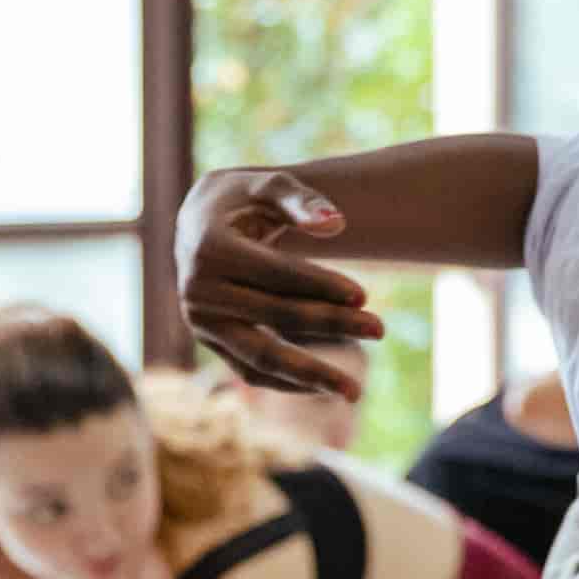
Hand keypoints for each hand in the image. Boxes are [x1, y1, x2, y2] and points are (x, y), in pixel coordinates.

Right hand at [172, 168, 382, 395]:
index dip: (320, 285)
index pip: (275, 273)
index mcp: (209, 248)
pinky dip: (289, 383)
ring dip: (311, 375)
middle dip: (332, 323)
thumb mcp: (266, 186)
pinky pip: (252, 371)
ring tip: (355, 392)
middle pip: (276, 315)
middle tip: (381, 328)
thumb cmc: (242, 201)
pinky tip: (328, 388)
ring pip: (261, 356)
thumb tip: (337, 224)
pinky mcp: (211, 341)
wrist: (198, 224)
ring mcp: (201, 321)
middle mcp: (197, 290)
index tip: (364, 297)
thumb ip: (300, 200)